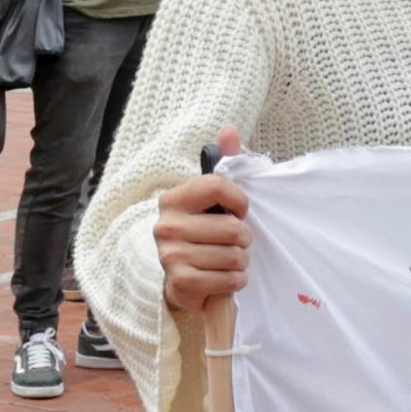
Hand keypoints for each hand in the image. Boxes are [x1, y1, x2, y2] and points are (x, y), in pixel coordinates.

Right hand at [154, 142, 247, 313]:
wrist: (184, 281)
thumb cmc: (204, 235)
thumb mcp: (213, 200)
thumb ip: (224, 164)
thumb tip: (229, 130)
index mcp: (174, 199)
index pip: (217, 185)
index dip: (240, 200)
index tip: (240, 212)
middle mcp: (166, 225)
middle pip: (231, 228)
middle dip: (244, 239)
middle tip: (235, 243)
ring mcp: (170, 255)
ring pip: (232, 255)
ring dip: (240, 262)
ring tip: (230, 261)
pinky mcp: (180, 282)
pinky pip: (227, 280)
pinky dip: (235, 281)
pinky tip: (226, 278)